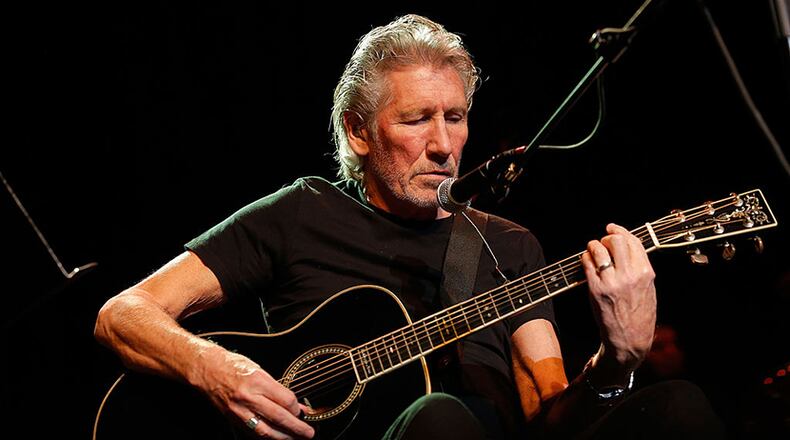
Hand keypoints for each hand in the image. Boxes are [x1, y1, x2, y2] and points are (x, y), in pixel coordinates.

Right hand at [193, 348, 314, 438]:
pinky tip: (276, 437)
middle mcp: (248, 397)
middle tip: (308, 433)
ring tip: (295, 438)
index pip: (285, 400)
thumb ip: (277, 389)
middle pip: (278, 417)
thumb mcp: (259, 370)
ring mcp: (239, 411)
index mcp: (257, 381)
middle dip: (296, 428)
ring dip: (283, 437)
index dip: (297, 408)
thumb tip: (294, 404)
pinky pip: (253, 433)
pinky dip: (266, 437)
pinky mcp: (233, 419)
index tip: (303, 411)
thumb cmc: (233, 366)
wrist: (207, 370)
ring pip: (265, 431)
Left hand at [581, 223, 656, 374]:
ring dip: (592, 246)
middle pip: (615, 240)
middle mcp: (630, 275)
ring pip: (598, 248)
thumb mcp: (649, 289)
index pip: (633, 241)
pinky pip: (587, 263)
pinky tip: (586, 262)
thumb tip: (628, 248)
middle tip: (602, 243)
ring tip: (592, 251)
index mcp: (646, 273)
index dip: (620, 231)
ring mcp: (612, 282)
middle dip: (606, 237)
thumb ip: (640, 268)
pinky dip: (585, 258)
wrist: (630, 340)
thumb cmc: (639, 315)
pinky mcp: (596, 289)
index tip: (611, 228)